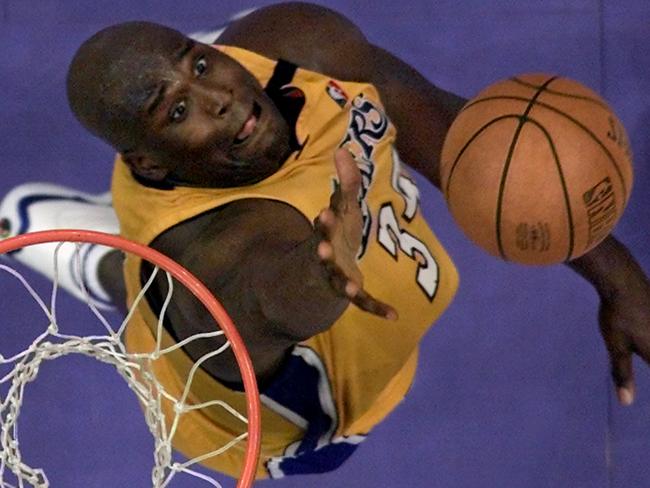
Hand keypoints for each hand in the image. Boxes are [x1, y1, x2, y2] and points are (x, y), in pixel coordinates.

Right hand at [314, 148, 397, 319]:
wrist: (329, 264)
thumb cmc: (338, 231)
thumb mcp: (344, 206)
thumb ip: (347, 181)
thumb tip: (344, 148)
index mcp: (327, 233)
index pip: (324, 224)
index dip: (325, 220)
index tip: (324, 212)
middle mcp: (328, 255)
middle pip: (324, 254)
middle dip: (322, 250)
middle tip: (321, 249)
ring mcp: (338, 275)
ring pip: (338, 281)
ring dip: (344, 284)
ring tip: (350, 287)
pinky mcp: (352, 292)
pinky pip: (363, 303)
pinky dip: (377, 309)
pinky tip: (394, 316)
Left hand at [599, 270, 649, 405]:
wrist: (622, 280)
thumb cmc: (617, 316)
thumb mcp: (616, 347)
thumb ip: (622, 374)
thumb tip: (626, 402)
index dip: (644, 370)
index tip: (639, 378)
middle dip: (649, 356)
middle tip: (642, 355)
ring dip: (649, 351)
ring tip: (643, 350)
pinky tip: (646, 339)